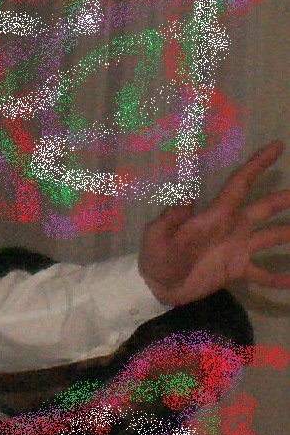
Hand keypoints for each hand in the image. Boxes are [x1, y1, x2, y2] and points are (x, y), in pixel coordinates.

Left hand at [138, 140, 289, 305]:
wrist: (158, 287)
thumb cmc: (156, 257)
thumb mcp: (157, 235)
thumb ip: (171, 217)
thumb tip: (185, 195)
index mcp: (216, 214)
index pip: (240, 183)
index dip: (257, 164)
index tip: (276, 147)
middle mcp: (232, 226)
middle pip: (265, 207)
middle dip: (284, 199)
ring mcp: (237, 248)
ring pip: (271, 237)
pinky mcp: (237, 269)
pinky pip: (262, 274)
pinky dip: (277, 278)